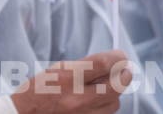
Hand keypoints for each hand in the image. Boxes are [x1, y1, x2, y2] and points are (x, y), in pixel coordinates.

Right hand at [10, 50, 132, 113]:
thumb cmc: (38, 90)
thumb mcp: (56, 71)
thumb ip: (83, 67)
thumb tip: (111, 62)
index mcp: (66, 78)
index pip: (103, 64)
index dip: (117, 58)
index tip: (121, 56)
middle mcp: (77, 98)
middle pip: (116, 86)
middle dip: (124, 75)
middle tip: (125, 69)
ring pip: (114, 102)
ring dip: (114, 92)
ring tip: (103, 87)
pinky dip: (105, 105)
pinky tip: (96, 100)